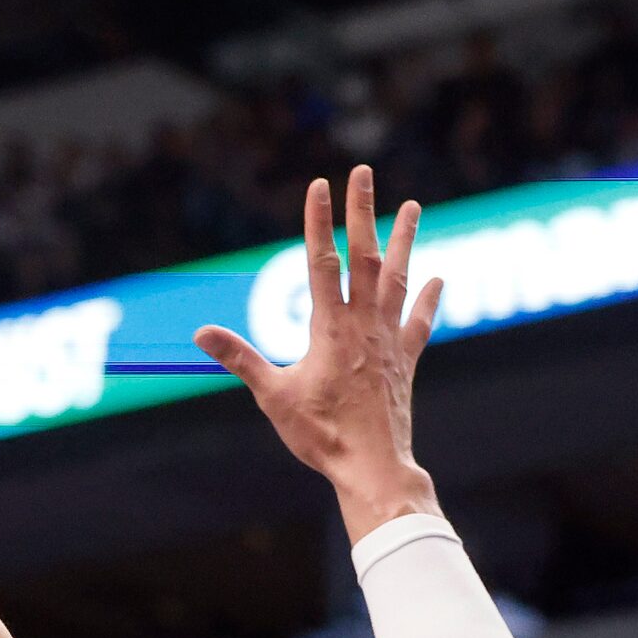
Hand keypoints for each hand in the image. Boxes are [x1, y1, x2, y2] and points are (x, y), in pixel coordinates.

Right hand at [195, 166, 446, 541]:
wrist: (372, 466)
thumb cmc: (320, 435)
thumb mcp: (272, 396)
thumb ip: (240, 359)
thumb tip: (201, 334)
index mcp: (329, 328)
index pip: (322, 261)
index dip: (318, 221)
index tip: (319, 185)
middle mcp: (364, 324)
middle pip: (364, 255)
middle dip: (362, 211)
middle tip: (363, 172)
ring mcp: (389, 340)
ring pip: (398, 278)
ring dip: (404, 240)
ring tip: (412, 206)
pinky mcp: (405, 360)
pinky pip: (419, 321)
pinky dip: (428, 298)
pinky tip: (436, 278)